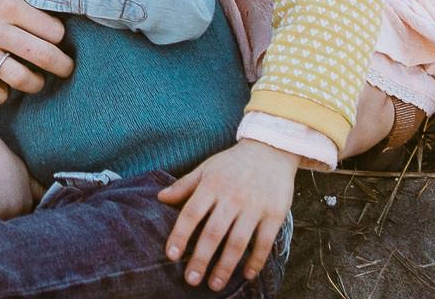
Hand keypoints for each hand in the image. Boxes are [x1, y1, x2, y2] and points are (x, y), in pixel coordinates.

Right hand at [0, 0, 70, 104]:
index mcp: (7, 4)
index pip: (52, 31)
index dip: (61, 34)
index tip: (59, 35)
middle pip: (41, 57)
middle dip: (62, 65)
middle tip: (66, 66)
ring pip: (17, 78)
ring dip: (35, 83)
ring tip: (38, 79)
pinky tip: (5, 87)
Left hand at [159, 139, 297, 290]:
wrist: (271, 149)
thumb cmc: (233, 163)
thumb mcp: (206, 168)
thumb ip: (184, 185)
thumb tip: (160, 198)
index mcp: (212, 185)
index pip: (191, 213)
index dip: (180, 235)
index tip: (171, 255)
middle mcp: (232, 197)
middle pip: (213, 232)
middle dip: (201, 258)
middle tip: (191, 280)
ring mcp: (254, 206)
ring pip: (238, 242)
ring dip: (226, 266)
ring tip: (215, 284)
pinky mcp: (274, 214)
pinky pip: (264, 242)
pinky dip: (256, 260)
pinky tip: (247, 275)